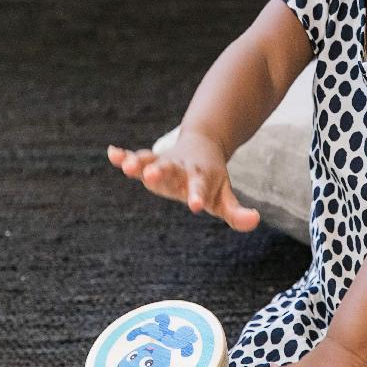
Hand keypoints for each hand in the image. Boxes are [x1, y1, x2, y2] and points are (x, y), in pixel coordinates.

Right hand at [107, 134, 259, 231]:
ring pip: (150, 160)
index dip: (198, 196)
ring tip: (126, 166)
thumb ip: (236, 212)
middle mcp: (181, 169)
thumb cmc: (213, 180)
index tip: (196, 206)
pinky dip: (123, 155)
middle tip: (151, 176)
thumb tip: (255, 220)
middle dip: (160, 172)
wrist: (202, 146)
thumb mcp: (225, 197)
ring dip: (138, 162)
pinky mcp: (150, 160)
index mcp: (201, 178)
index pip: (200, 188)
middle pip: (170, 170)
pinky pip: (136, 156)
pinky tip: (111, 153)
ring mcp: (164, 163)